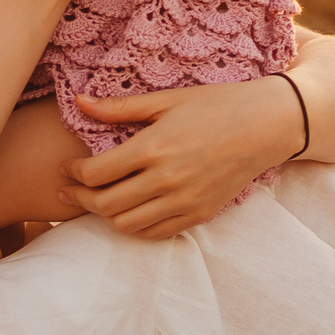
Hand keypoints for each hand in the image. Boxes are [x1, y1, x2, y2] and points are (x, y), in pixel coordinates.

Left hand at [57, 77, 303, 237]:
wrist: (268, 125)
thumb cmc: (217, 105)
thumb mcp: (167, 100)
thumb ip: (120, 107)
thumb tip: (78, 103)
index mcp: (155, 148)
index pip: (97, 173)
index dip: (73, 173)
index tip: (66, 166)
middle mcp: (167, 180)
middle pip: (105, 204)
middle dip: (79, 198)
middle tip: (67, 189)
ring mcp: (185, 202)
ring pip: (126, 224)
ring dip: (104, 215)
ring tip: (95, 201)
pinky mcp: (200, 215)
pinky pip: (156, 233)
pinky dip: (135, 227)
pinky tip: (127, 211)